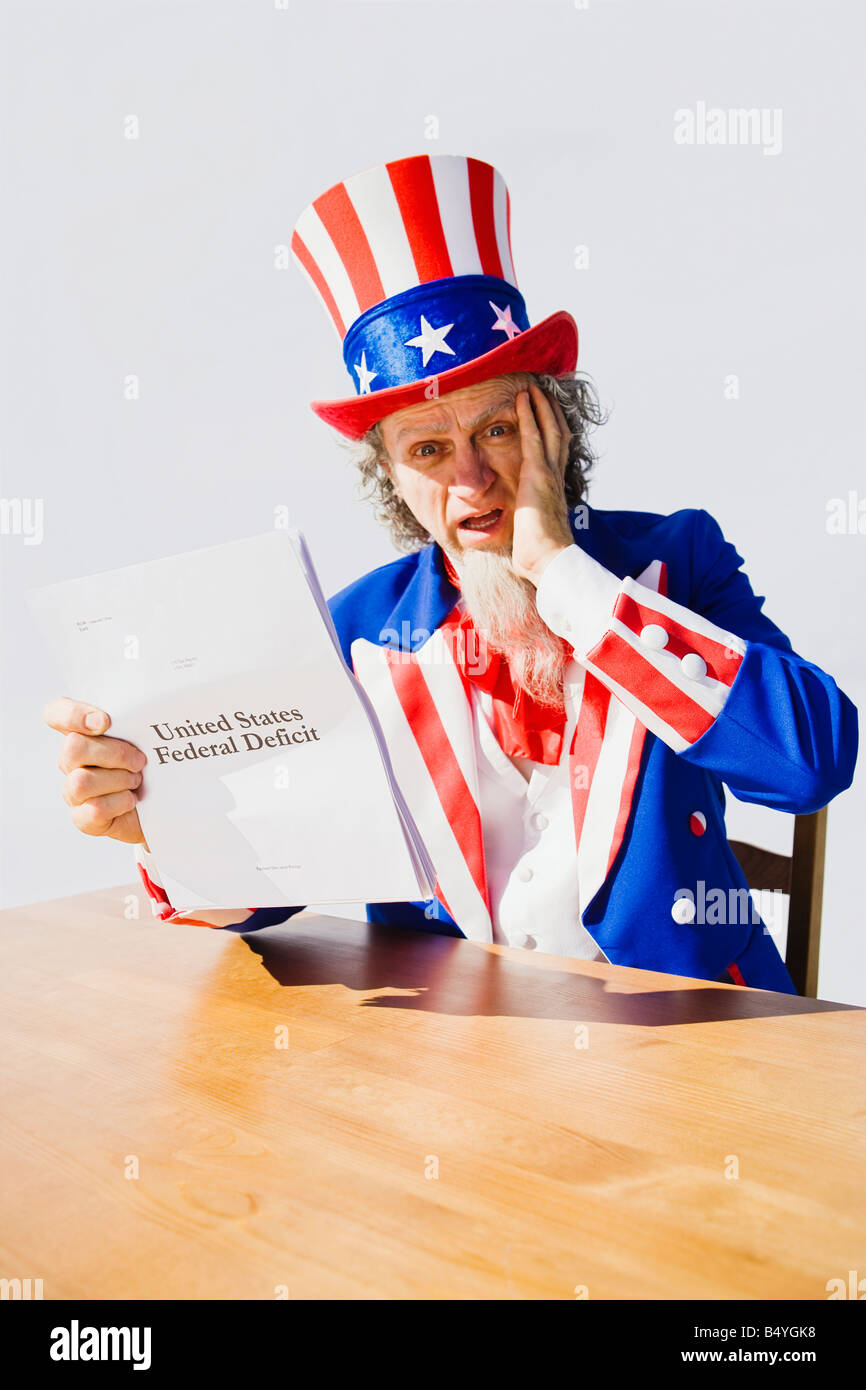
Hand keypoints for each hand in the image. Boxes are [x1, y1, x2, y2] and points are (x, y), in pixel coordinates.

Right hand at [43, 697, 148, 846]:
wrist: (165, 808)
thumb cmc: (153, 766)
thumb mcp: (149, 737)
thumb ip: (142, 717)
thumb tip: (163, 702)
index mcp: (82, 733)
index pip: (57, 713)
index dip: (73, 714)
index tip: (105, 721)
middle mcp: (71, 760)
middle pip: (73, 747)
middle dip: (115, 753)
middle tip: (140, 761)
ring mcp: (73, 790)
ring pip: (81, 781)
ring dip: (119, 780)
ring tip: (136, 781)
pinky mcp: (83, 818)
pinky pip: (95, 809)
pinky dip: (120, 803)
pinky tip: (132, 800)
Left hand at [511, 380, 574, 585]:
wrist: (548, 561)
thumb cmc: (539, 556)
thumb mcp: (530, 533)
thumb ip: (525, 524)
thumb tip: (516, 535)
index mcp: (554, 490)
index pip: (556, 454)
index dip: (553, 432)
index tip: (549, 416)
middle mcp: (555, 477)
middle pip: (558, 435)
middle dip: (551, 412)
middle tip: (544, 392)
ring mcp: (548, 473)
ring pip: (548, 429)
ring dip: (540, 406)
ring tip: (532, 386)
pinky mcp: (537, 474)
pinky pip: (532, 436)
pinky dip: (528, 415)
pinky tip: (522, 398)